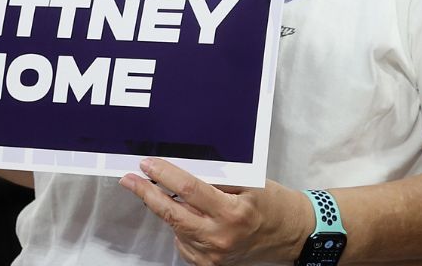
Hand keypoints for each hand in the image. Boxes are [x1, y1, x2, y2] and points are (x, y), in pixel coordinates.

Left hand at [121, 158, 311, 265]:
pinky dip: (182, 227)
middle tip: (131, 180)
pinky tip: (191, 218)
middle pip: (172, 214)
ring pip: (175, 228)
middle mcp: (220, 237)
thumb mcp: (251, 184)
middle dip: (147, 195)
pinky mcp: (208, 264)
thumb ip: (219, 180)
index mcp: (233, 212)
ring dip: (167, 210)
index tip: (148, 166)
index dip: (165, 176)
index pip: (190, 190)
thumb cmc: (275, 205)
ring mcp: (212, 254)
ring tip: (166, 194)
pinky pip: (184, 242)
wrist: (291, 235)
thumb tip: (184, 171)